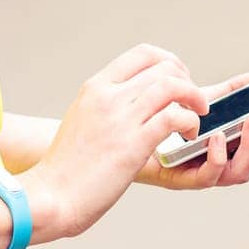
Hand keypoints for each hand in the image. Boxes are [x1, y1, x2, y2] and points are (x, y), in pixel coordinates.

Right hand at [20, 44, 209, 240]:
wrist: (51, 195)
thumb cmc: (67, 166)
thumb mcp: (82, 119)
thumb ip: (105, 105)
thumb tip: (131, 101)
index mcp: (95, 87)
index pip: (143, 54)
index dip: (170, 62)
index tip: (180, 80)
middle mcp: (107, 95)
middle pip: (163, 67)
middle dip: (187, 81)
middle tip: (194, 103)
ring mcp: (120, 118)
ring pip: (171, 86)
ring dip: (194, 98)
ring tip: (197, 117)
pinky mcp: (132, 144)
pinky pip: (174, 117)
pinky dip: (189, 122)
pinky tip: (188, 136)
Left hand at [132, 70, 248, 190]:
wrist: (129, 137)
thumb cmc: (170, 121)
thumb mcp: (205, 102)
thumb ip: (234, 92)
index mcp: (237, 142)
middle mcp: (228, 160)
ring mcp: (209, 172)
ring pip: (243, 169)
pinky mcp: (185, 179)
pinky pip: (208, 177)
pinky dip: (218, 159)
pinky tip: (217, 138)